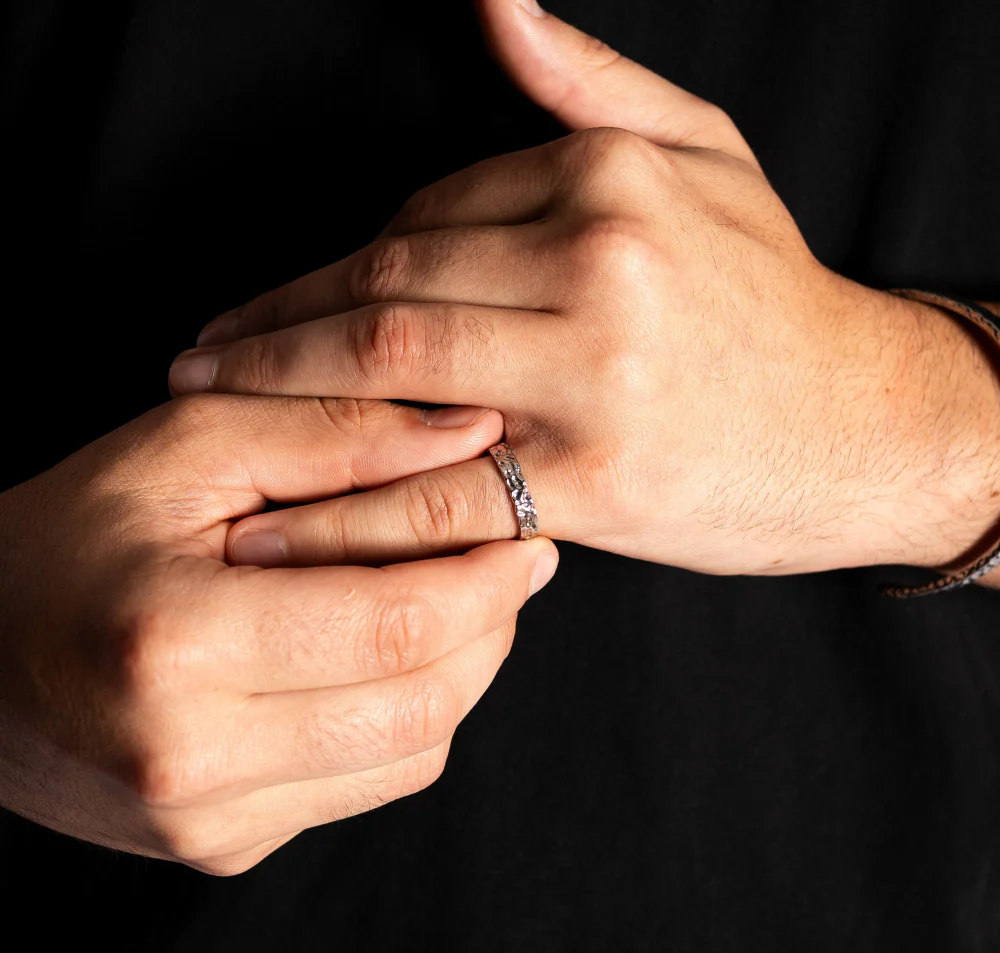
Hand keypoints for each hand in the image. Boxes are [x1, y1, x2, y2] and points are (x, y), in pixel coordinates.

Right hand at [0, 393, 556, 873]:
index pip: (394, 627)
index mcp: (175, 643)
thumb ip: (334, 434)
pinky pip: (368, 783)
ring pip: (412, 753)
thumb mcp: (187, 451)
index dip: (485, 579)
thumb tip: (472, 431)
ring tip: (455, 598)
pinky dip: (409, 715)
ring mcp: (208, 821)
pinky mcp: (223, 845)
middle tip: (508, 562)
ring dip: (461, 670)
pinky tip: (391, 655)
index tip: (528, 536)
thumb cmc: (66, 535)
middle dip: (492, 627)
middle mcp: (191, 757)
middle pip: (422, 705)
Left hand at [170, 0, 999, 579]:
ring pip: (390, 375)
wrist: (865, 424)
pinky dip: (350, 509)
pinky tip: (283, 521)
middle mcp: (595, 267)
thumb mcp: (706, 156)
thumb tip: (493, 3)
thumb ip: (592, 82)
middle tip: (195, 360)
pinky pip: (440, 493)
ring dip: (280, 399)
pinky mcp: (592, 481)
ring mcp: (591, 377)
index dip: (330, 266)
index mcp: (606, 182)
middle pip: (383, 286)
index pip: (422, 213)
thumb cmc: (777, 300)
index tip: (269, 307)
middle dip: (271, 326)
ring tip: (206, 418)